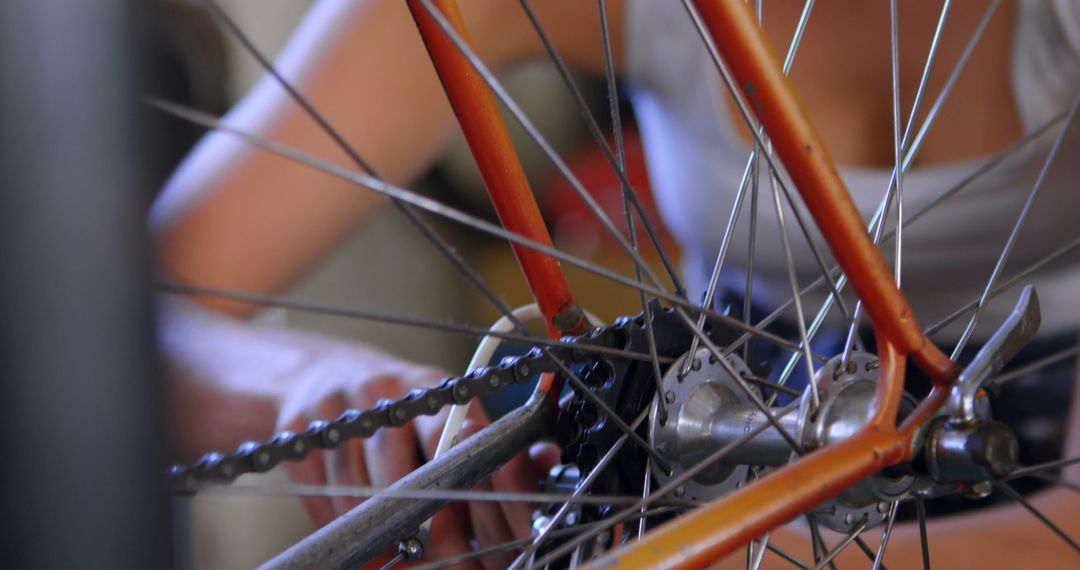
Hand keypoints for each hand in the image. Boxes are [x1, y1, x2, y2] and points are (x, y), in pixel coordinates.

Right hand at [276, 342, 560, 567]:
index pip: (457, 445)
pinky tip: (356, 526)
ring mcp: (339, 409)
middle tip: (442, 561)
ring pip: (361, 494)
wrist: (322, 373)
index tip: (483, 545)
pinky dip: (339, 523)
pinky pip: (321, 496)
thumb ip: (494, 442)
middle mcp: (387, 391)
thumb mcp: (448, 409)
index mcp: (435, 388)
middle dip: (427, 532)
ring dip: (380, 532)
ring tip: (398, 548)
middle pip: (406, 478)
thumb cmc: (402, 408)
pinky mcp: (299, 430)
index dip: (470, 501)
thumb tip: (548, 460)